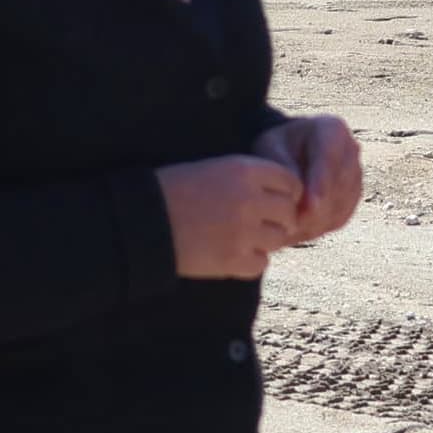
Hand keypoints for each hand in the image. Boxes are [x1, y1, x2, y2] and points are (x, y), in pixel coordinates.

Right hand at [159, 153, 303, 278]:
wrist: (141, 219)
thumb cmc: (174, 189)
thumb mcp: (214, 169)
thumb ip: (250, 178)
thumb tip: (284, 196)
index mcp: (244, 170)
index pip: (291, 182)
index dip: (285, 192)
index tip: (273, 200)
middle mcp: (249, 200)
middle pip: (289, 212)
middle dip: (278, 218)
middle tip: (258, 222)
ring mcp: (243, 232)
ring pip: (279, 239)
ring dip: (265, 240)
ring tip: (241, 237)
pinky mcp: (233, 260)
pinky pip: (261, 263)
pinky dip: (251, 261)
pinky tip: (232, 253)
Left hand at [254, 113, 364, 244]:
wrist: (288, 151)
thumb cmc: (276, 146)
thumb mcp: (271, 147)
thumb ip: (284, 167)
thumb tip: (300, 198)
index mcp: (332, 129)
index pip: (330, 160)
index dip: (321, 185)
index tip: (309, 208)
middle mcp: (351, 150)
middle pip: (339, 186)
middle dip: (316, 209)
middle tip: (289, 228)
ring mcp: (356, 175)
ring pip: (342, 205)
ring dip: (316, 221)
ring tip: (287, 231)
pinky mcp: (353, 197)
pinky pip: (341, 217)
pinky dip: (320, 227)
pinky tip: (297, 230)